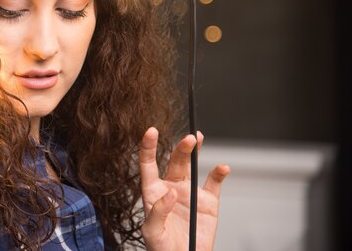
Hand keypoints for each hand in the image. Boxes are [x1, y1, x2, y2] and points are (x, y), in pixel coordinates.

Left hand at [138, 127, 229, 250]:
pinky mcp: (207, 202)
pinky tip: (222, 168)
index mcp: (153, 192)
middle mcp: (171, 187)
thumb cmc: (161, 249)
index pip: (148, 164)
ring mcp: (189, 193)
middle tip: (188, 138)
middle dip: (180, 148)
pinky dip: (219, 174)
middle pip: (174, 161)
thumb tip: (171, 192)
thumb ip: (158, 211)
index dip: (148, 147)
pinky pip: (214, 183)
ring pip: (192, 165)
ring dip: (195, 151)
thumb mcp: (153, 232)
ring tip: (197, 138)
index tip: (151, 131)